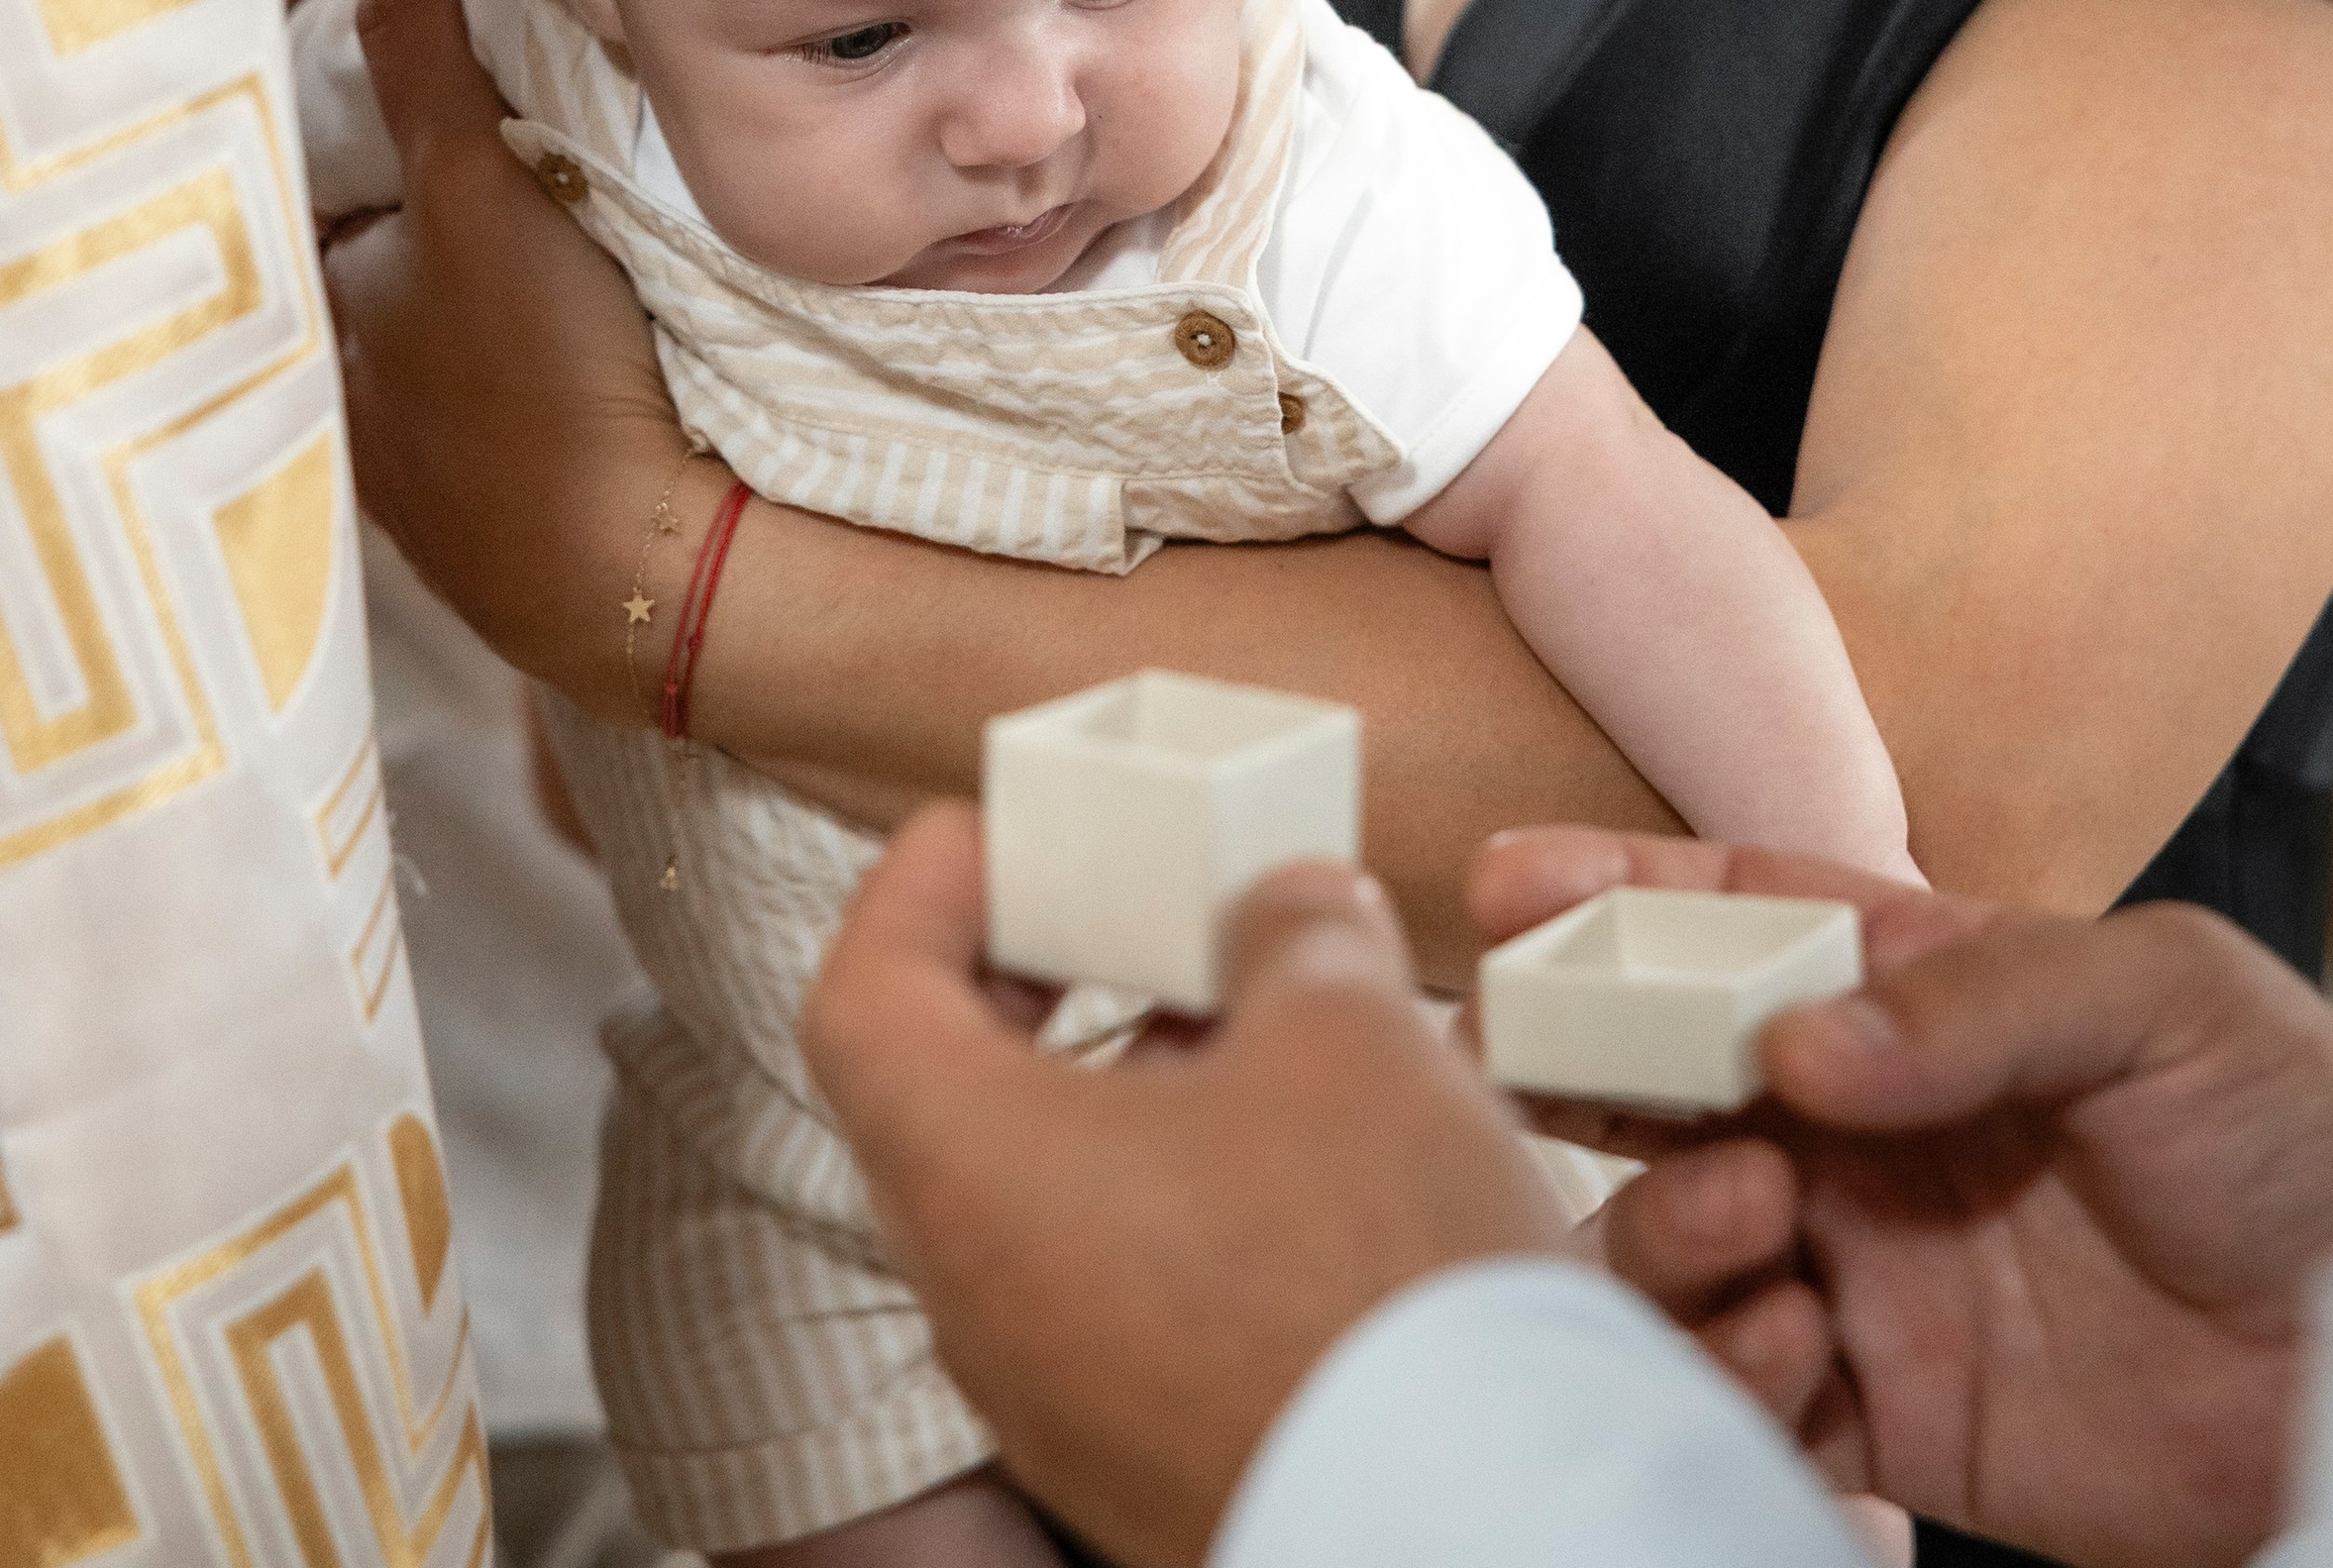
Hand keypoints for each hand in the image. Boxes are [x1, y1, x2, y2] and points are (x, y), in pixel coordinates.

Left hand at [323, 0, 694, 690]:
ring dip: (493, 305)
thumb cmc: (541, 371)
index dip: (388, 130)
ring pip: (449, 348)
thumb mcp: (470, 185)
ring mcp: (420, 482)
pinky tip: (590, 363)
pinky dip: (534, 386)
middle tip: (530, 154)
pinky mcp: (499, 532)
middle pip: (389, 267)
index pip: (328, 192)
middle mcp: (344, 407)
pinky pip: (504, 424)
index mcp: (313, 320)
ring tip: (574, 247)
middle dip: (440, 217)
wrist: (644, 571)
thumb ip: (422, 57)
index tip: (455, 79)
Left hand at [806, 806, 1573, 1567]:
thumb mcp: (1349, 1028)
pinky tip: (1306, 1166)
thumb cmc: (1372, 1282)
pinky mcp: (1140, 1459)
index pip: (862, 996)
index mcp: (973, 1174)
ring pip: (1046, 1205)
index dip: (922, 889)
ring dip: (1133, 1092)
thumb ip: (1297, 933)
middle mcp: (980, 1301)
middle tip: (1133, 910)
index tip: (999, 833)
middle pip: (950, 1098)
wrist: (1470, 1523)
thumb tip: (1291, 913)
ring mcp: (1055, 1399)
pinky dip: (1181, 1202)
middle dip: (1046, 980)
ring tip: (1260, 1026)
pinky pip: (1118, 1298)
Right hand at [1475, 826, 2332, 1567]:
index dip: (1617, 891)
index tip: (1504, 881)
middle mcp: (1869, 1126)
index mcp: (1926, 999)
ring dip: (1663, 1223)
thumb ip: (1980, 994)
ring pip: (1671, 1234)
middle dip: (1580, 1064)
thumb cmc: (2305, 1145)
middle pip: (1665, 1076)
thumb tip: (1794, 1039)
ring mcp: (1868, 1267)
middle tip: (1538, 1064)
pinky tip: (1800, 1347)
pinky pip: (1741, 1393)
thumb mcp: (2172, 1001)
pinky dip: (1727, 1370)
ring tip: (1756, 1220)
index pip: (1742, 917)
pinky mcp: (1887, 1415)